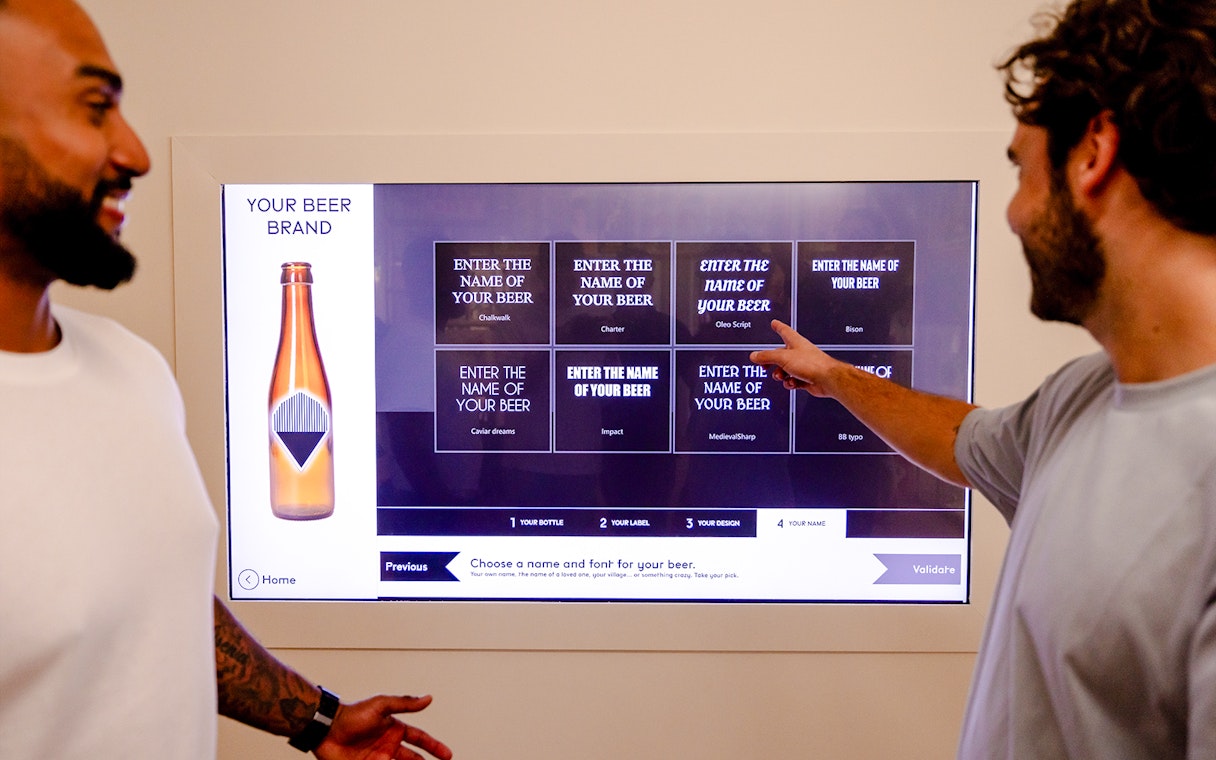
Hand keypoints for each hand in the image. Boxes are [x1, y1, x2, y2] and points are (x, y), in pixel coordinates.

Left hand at [315, 694, 452, 759]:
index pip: (420, 739)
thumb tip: (428, 698)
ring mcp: (377, 759)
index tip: (447, 755)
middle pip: (413, 759)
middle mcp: (388, 745)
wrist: (325, 730)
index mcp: (394, 729)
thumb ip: (405, 703)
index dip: (435, 747)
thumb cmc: (350, 715)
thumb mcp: (381, 705)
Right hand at [749, 319, 840, 396]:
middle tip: (765, 365)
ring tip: (781, 376)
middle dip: (772, 361)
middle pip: (780, 354)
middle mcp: (799, 352)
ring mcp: (803, 365)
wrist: (827, 379)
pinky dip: (790, 383)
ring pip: (785, 369)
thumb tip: (754, 356)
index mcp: (795, 342)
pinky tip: (792, 383)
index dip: (778, 327)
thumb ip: (767, 357)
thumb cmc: (811, 364)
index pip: (785, 331)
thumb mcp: (783, 358)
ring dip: (780, 375)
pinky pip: (792, 380)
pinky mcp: (806, 378)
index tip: (774, 323)